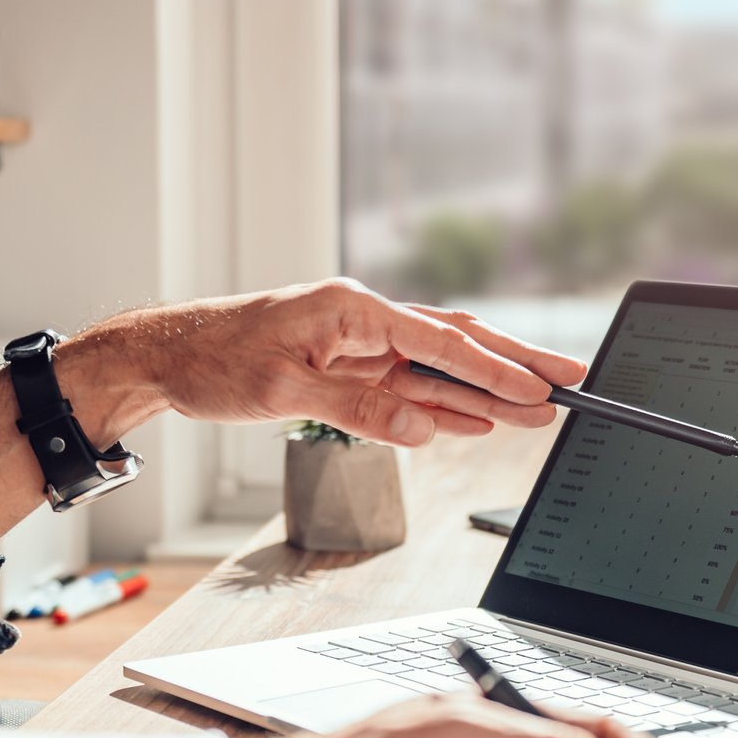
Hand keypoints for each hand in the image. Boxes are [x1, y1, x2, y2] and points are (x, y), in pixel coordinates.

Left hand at [99, 279, 586, 447]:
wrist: (166, 358)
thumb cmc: (215, 361)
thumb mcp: (286, 391)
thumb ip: (361, 410)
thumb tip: (425, 429)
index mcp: (353, 309)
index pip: (440, 341)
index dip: (494, 369)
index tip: (537, 388)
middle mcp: (363, 321)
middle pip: (455, 344)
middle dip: (514, 366)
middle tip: (571, 382)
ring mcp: (359, 346)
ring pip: (438, 370)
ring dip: (488, 392)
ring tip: (541, 410)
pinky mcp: (348, 370)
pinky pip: (408, 390)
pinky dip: (445, 407)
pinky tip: (479, 423)